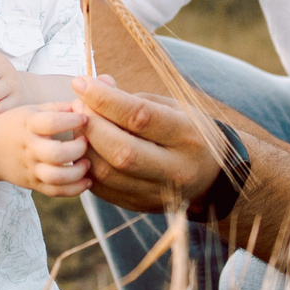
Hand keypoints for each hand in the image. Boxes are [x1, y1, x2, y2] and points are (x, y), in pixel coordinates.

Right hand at [0, 104, 92, 196]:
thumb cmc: (16, 125)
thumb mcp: (31, 110)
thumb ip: (58, 107)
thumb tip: (86, 103)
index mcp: (28, 125)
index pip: (51, 123)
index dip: (72, 120)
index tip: (85, 118)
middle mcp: (29, 148)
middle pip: (56, 154)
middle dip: (77, 149)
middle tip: (86, 142)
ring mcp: (30, 168)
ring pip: (56, 177)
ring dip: (78, 172)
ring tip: (87, 163)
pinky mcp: (33, 184)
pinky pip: (56, 191)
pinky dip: (75, 189)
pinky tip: (86, 180)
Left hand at [70, 75, 222, 214]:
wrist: (212, 175)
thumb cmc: (187, 131)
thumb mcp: (173, 108)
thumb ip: (134, 99)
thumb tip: (95, 85)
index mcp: (187, 136)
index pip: (140, 117)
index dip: (105, 99)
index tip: (82, 83)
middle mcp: (176, 169)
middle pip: (121, 151)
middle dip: (91, 125)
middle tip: (77, 106)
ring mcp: (158, 193)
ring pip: (108, 174)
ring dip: (84, 146)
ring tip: (80, 126)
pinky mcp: (141, 206)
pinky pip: (103, 189)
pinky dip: (88, 166)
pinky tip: (88, 148)